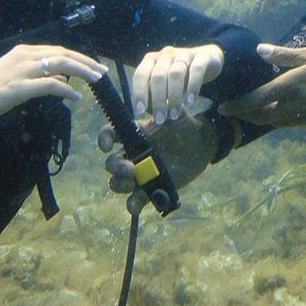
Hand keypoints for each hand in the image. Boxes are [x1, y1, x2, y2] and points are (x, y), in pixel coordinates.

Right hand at [0, 44, 105, 128]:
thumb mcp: (16, 79)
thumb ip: (39, 78)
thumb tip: (62, 81)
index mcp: (24, 52)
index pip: (58, 50)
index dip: (79, 57)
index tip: (95, 66)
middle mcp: (24, 56)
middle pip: (63, 55)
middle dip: (86, 62)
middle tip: (103, 72)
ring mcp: (21, 71)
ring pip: (60, 66)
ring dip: (82, 72)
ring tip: (96, 81)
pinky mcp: (18, 88)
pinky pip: (48, 86)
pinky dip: (65, 90)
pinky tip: (75, 97)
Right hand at [100, 110, 215, 212]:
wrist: (202, 145)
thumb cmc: (186, 125)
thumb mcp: (175, 112)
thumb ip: (162, 105)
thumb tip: (149, 100)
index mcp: (135, 135)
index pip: (110, 135)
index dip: (103, 140)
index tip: (106, 146)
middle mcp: (133, 155)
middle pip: (110, 163)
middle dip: (115, 167)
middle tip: (130, 168)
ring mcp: (141, 173)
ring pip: (117, 182)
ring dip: (120, 184)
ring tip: (134, 181)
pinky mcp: (150, 189)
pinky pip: (134, 200)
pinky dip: (132, 205)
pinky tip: (135, 204)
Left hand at [131, 44, 223, 123]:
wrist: (208, 59)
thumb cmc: (181, 76)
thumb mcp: (165, 85)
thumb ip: (155, 95)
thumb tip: (149, 112)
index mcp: (152, 59)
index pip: (140, 74)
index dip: (139, 92)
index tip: (140, 110)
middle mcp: (166, 54)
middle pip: (158, 76)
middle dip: (158, 100)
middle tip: (161, 118)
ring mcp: (184, 53)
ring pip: (176, 74)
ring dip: (174, 97)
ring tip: (174, 114)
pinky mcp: (203, 56)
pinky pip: (197, 70)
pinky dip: (193, 86)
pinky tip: (191, 101)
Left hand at [217, 44, 305, 127]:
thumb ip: (284, 55)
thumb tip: (260, 50)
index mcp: (292, 87)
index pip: (258, 100)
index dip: (239, 106)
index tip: (224, 108)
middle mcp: (295, 106)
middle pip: (263, 117)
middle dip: (247, 115)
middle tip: (234, 112)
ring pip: (276, 122)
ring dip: (262, 118)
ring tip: (252, 112)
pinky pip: (292, 123)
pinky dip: (280, 119)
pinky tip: (280, 112)